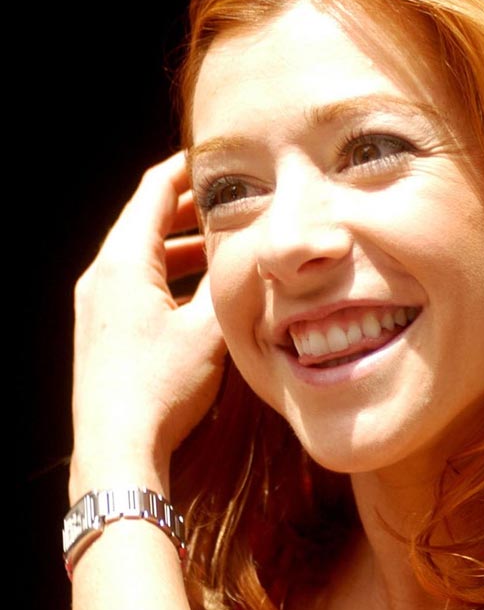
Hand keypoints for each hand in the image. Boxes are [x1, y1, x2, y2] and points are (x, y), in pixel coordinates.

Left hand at [70, 153, 226, 497]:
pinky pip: (136, 287)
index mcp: (124, 262)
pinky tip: (199, 299)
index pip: (155, 190)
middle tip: (232, 203)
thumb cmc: (160, 388)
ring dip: (182, 248)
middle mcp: (102, 276)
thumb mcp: (210, 332)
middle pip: (146, 221)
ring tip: (222, 249)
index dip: (189, 169)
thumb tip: (261, 257)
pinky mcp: (101, 333)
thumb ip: (234, 286)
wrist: (117, 448)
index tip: (221, 160)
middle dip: (191, 209)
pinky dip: (169, 278)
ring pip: (143, 257)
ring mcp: (97, 306)